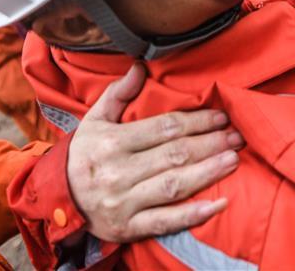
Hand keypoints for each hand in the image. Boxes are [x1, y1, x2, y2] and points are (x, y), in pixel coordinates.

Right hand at [67, 63, 243, 242]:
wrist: (57, 200)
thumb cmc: (84, 155)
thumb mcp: (94, 120)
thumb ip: (118, 94)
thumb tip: (140, 66)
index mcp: (112, 142)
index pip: (164, 128)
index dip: (196, 121)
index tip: (221, 117)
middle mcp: (118, 172)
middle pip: (174, 154)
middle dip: (210, 143)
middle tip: (237, 136)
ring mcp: (123, 202)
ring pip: (174, 185)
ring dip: (208, 172)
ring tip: (234, 160)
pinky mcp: (128, 228)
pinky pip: (165, 221)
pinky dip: (193, 215)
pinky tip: (218, 205)